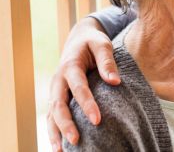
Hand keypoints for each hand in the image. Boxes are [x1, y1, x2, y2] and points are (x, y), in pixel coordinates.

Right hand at [47, 17, 119, 150]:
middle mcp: (59, 80)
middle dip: (66, 124)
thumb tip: (115, 81)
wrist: (78, 39)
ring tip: (61, 150)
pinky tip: (60, 146)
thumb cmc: (93, 42)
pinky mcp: (56, 96)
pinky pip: (52, 115)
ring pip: (51, 113)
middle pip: (58, 104)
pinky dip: (54, 130)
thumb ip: (107, 62)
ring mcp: (55, 90)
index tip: (97, 120)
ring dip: (55, 132)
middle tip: (77, 140)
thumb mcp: (102, 44)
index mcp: (70, 66)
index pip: (78, 88)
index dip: (87, 104)